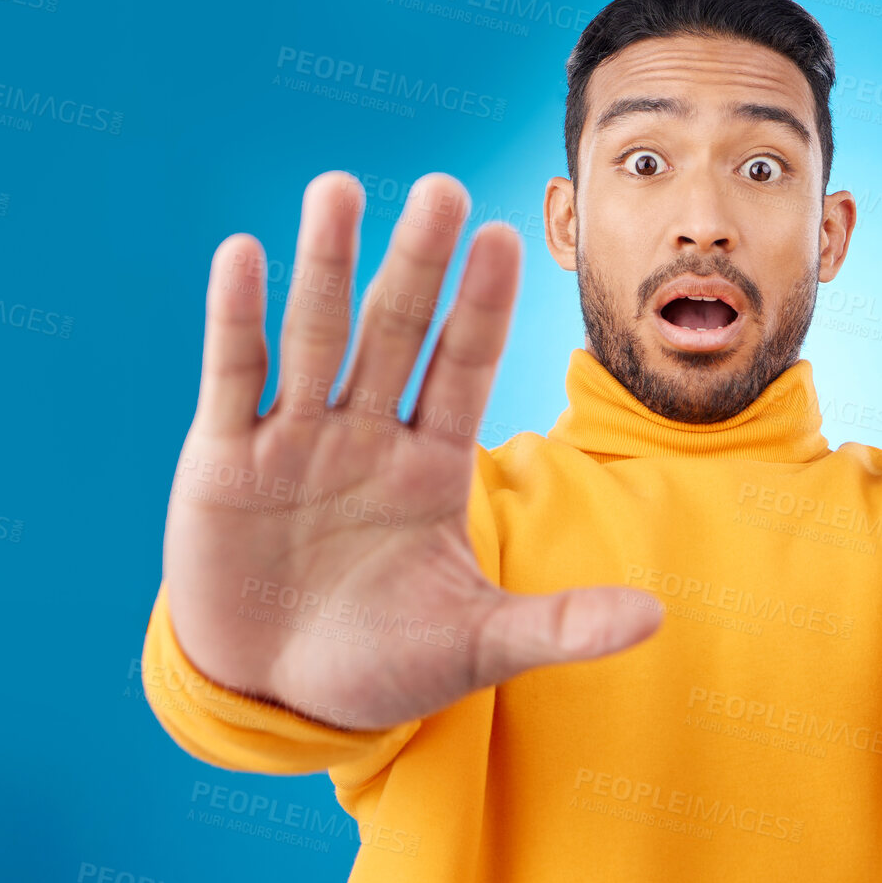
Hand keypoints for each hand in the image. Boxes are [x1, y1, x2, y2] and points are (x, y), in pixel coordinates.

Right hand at [163, 172, 662, 729]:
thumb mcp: (477, 647)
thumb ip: (560, 625)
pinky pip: (233, 377)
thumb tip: (658, 619)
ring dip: (325, 264)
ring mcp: (295, 440)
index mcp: (433, 467)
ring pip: (315, 336)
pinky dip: (235, 319)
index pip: (465, 369)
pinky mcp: (223, 459)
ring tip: (339, 188)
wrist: (278, 695)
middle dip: (419, 264)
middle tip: (443, 187)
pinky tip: (244, 254)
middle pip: (397, 333)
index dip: (483, 307)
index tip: (507, 237)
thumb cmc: (383, 665)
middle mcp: (368, 436)